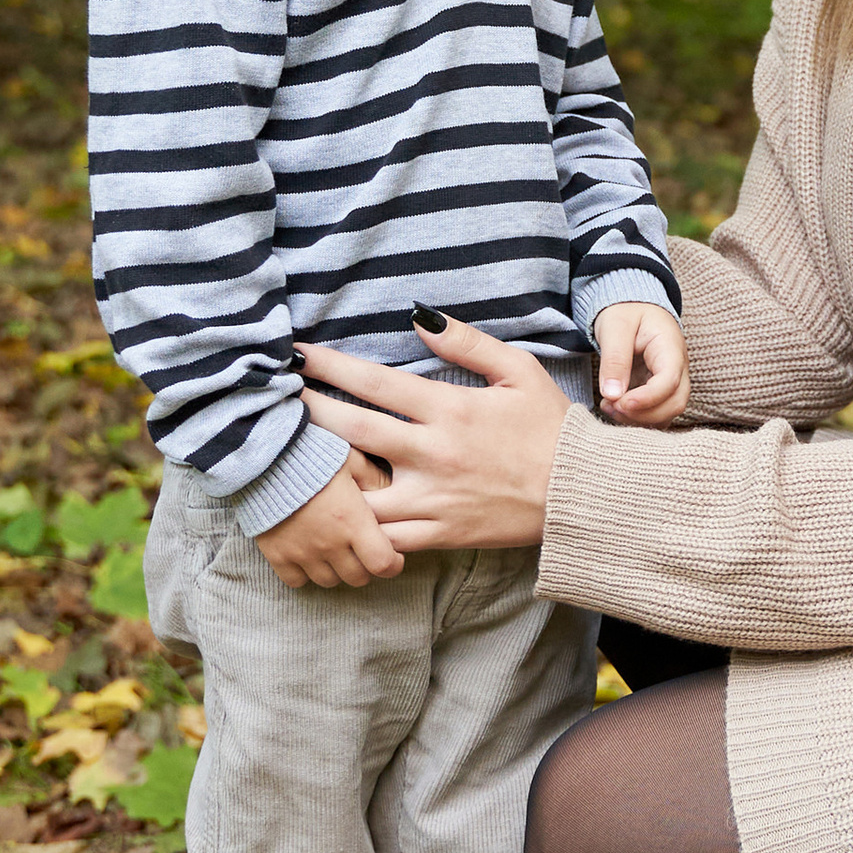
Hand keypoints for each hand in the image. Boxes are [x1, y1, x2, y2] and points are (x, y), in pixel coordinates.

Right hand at [254, 455, 407, 592]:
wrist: (264, 457)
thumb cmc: (312, 453)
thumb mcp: (351, 458)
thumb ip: (375, 479)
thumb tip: (392, 492)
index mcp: (353, 522)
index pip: (382, 564)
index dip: (392, 565)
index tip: (393, 556)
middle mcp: (330, 544)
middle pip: (358, 577)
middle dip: (367, 567)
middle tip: (364, 551)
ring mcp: (302, 553)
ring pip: (329, 582)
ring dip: (337, 571)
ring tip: (336, 553)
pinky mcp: (277, 555)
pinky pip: (297, 581)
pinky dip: (305, 574)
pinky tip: (308, 556)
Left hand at [298, 313, 567, 551]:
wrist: (580, 495)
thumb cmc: (551, 428)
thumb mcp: (519, 371)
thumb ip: (467, 342)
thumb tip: (417, 316)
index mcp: (450, 410)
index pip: (375, 383)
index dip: (329, 367)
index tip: (296, 355)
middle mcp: (433, 454)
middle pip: (352, 431)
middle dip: (307, 413)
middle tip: (271, 401)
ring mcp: (432, 499)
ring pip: (358, 493)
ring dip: (322, 478)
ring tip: (289, 464)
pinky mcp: (438, 534)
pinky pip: (383, 536)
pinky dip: (355, 526)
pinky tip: (330, 515)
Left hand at [593, 300, 688, 427]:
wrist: (631, 307)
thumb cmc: (625, 312)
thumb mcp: (616, 327)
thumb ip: (615, 359)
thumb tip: (612, 394)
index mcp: (670, 347)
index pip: (670, 381)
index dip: (648, 399)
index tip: (621, 403)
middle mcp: (677, 367)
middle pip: (675, 402)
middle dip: (644, 413)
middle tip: (612, 406)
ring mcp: (671, 380)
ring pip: (668, 412)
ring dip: (639, 419)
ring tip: (608, 407)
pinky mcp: (659, 390)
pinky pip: (656, 412)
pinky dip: (637, 418)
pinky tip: (614, 407)